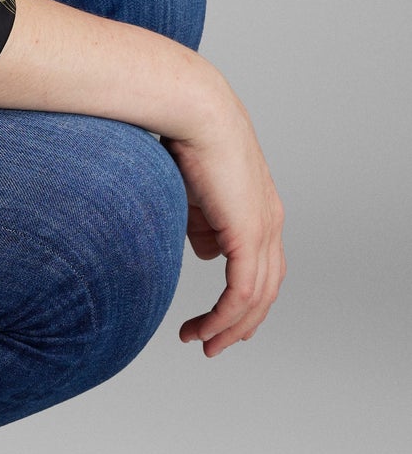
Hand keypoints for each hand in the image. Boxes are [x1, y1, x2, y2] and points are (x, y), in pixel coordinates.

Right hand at [164, 81, 285, 356]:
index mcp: (261, 210)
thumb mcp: (191, 190)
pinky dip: (224, 317)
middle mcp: (270, 222)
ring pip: (256, 297)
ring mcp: (263, 229)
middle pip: (266, 289)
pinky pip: (241, 292)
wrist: (193, 110)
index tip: (218, 319)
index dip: (245, 298)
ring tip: (201, 343)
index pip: (263, 266)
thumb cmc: (183, 137)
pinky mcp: (249, 235)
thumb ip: (201, 222)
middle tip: (213, 344)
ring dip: (229, 327)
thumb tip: (205, 248)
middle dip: (241, 323)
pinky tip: (204, 329)